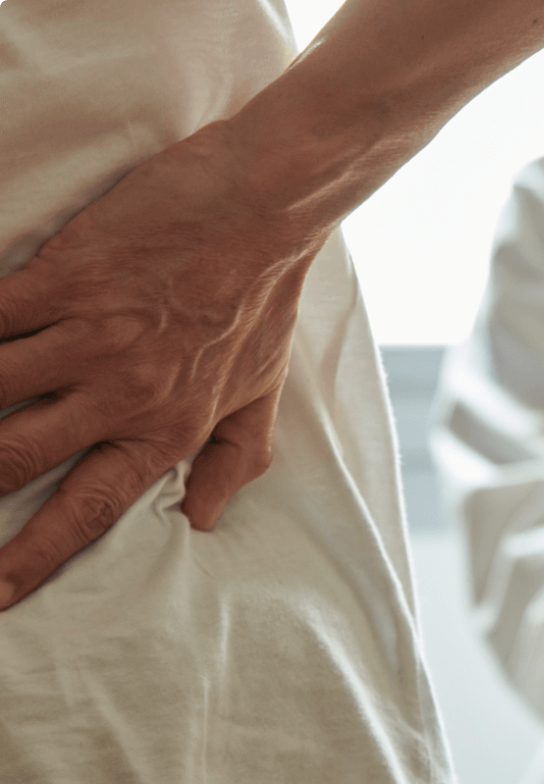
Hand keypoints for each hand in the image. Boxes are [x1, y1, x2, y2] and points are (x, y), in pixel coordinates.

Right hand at [0, 120, 322, 608]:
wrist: (264, 212)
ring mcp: (88, 337)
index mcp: (167, 431)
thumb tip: (206, 520)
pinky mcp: (63, 280)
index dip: (35, 557)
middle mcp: (123, 396)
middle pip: (14, 459)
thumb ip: (234, 460)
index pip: (90, 510)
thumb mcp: (261, 395)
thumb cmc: (262, 304)